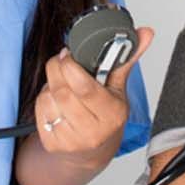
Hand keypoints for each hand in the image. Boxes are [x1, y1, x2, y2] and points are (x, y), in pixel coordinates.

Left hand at [32, 25, 153, 171]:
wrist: (92, 151)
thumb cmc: (106, 116)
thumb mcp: (118, 89)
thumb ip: (126, 59)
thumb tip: (144, 33)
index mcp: (112, 114)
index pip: (86, 88)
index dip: (72, 66)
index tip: (69, 54)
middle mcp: (92, 131)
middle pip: (63, 91)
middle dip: (57, 69)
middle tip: (61, 60)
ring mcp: (71, 141)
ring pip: (48, 98)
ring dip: (51, 84)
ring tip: (63, 84)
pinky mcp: (53, 144)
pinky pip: (40, 110)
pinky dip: (44, 99)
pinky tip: (56, 100)